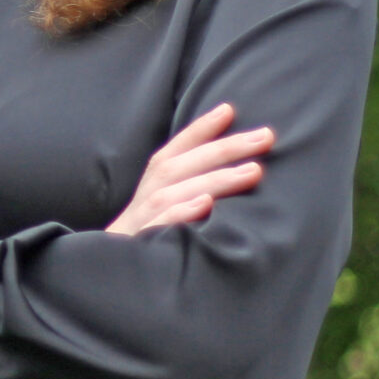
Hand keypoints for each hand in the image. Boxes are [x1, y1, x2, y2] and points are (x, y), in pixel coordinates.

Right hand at [108, 103, 272, 235]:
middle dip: (226, 148)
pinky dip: (182, 212)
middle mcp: (150, 192)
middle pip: (185, 163)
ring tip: (253, 172)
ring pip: (179, 191)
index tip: (229, 110)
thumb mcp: (165, 200)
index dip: (201, 128)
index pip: (178, 147)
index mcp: (155, 179)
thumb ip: (189, 180)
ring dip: (216, 179)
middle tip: (266, 136)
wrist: (112, 268)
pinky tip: (205, 205)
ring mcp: (145, 216)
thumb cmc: (150, 230)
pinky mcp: (144, 241)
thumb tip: (233, 163)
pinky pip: (163, 224)